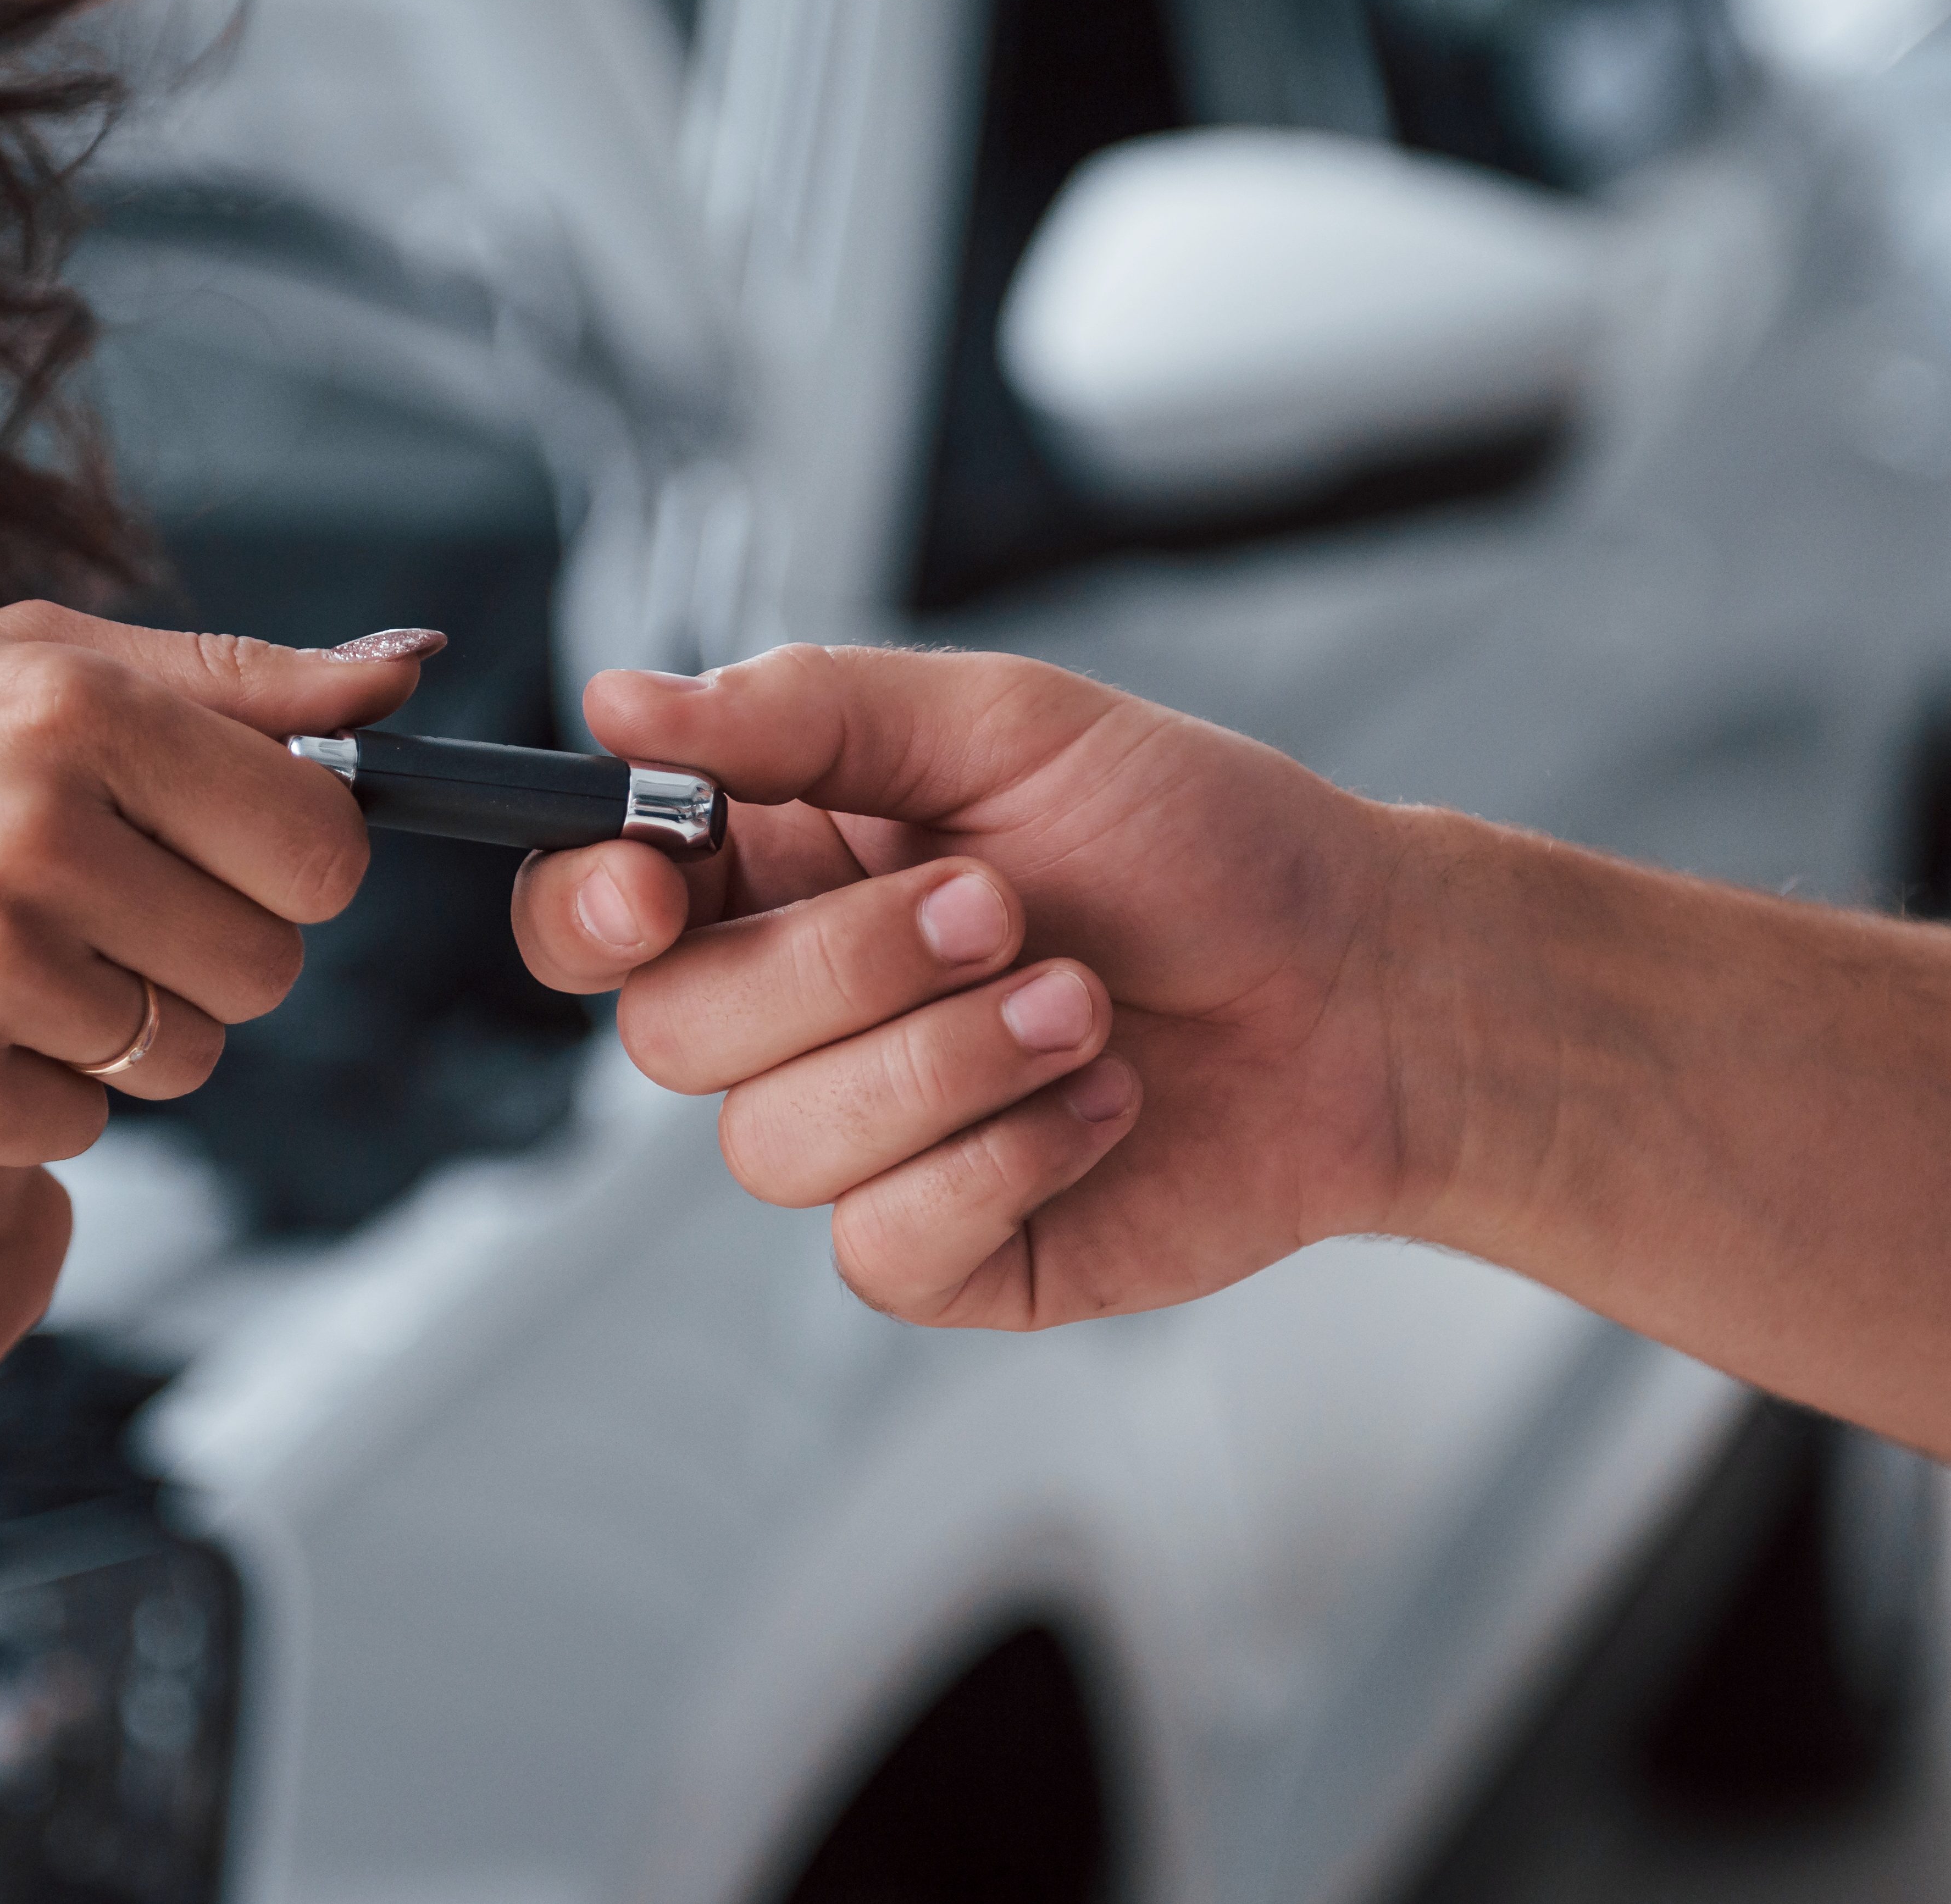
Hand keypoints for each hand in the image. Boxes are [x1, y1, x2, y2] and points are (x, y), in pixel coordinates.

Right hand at [0, 608, 440, 1167]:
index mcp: (74, 707)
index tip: (214, 853)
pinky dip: (29, 1097)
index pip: (323, 842)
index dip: (287, 863)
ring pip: (185, 1059)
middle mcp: (33, 831)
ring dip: (116, 1030)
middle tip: (81, 909)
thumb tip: (407, 672)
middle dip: (202, 953)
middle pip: (269, 966)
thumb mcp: (21, 660)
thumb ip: (236, 676)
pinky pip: (83, 1132)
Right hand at [515, 647, 1457, 1328]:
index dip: (586, 910)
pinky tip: (1097, 1104)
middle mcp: (802, 1009)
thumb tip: (623, 703)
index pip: (587, 910)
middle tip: (1002, 908)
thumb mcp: (1006, 723)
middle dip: (847, 967)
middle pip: (674, 1031)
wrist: (1365, 989)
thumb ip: (802, 711)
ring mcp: (866, 1136)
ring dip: (952, 1063)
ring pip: (774, 1147)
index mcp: (784, 867)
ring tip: (1084, 1004)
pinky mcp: (942, 1247)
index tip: (658, 886)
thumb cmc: (1204, 842)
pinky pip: (879, 1245)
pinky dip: (1003, 1161)